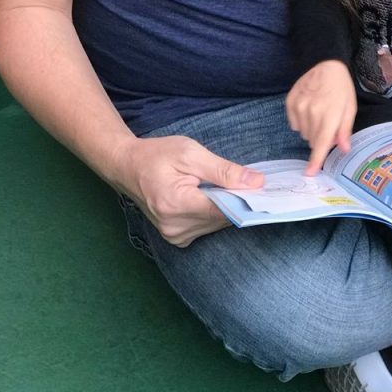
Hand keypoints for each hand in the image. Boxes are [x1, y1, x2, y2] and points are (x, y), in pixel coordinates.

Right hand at [118, 135, 263, 247]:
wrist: (127, 166)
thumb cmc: (157, 155)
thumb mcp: (191, 153)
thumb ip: (224, 171)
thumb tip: (256, 182)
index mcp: (177, 204)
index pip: (224, 210)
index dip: (246, 199)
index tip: (264, 189)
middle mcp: (175, 227)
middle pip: (222, 218)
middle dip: (236, 200)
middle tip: (247, 180)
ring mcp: (174, 236)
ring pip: (217, 224)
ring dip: (225, 206)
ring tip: (224, 185)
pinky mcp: (176, 237)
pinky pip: (206, 226)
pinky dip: (214, 212)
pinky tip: (210, 195)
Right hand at [286, 60, 356, 174]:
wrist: (325, 64)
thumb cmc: (341, 88)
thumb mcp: (350, 108)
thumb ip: (345, 129)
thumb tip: (343, 149)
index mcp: (330, 115)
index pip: (322, 143)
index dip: (315, 160)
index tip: (309, 173)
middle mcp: (313, 112)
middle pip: (313, 141)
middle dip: (321, 139)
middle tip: (327, 124)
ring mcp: (299, 107)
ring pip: (303, 133)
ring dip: (311, 130)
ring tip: (318, 113)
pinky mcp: (290, 103)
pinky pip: (294, 124)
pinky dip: (301, 121)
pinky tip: (308, 108)